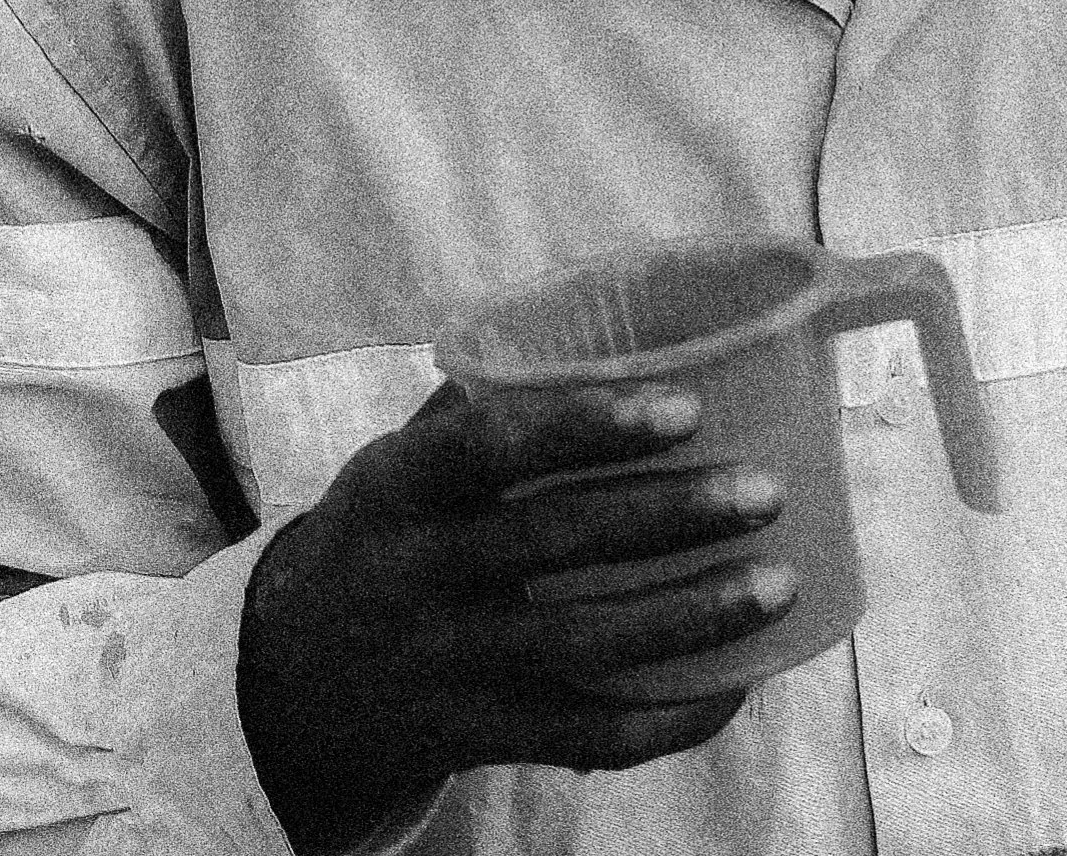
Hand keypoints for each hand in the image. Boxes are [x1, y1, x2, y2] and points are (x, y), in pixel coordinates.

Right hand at [235, 378, 793, 852]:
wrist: (285, 688)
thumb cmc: (386, 534)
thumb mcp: (399, 463)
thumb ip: (488, 402)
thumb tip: (622, 327)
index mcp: (397, 484)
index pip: (487, 445)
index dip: (586, 425)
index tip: (686, 408)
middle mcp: (414, 574)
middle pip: (551, 543)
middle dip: (671, 515)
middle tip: (767, 488)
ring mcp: (444, 664)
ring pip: (578, 645)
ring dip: (690, 617)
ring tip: (781, 581)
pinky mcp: (474, 738)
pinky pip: (579, 736)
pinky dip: (663, 718)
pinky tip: (733, 686)